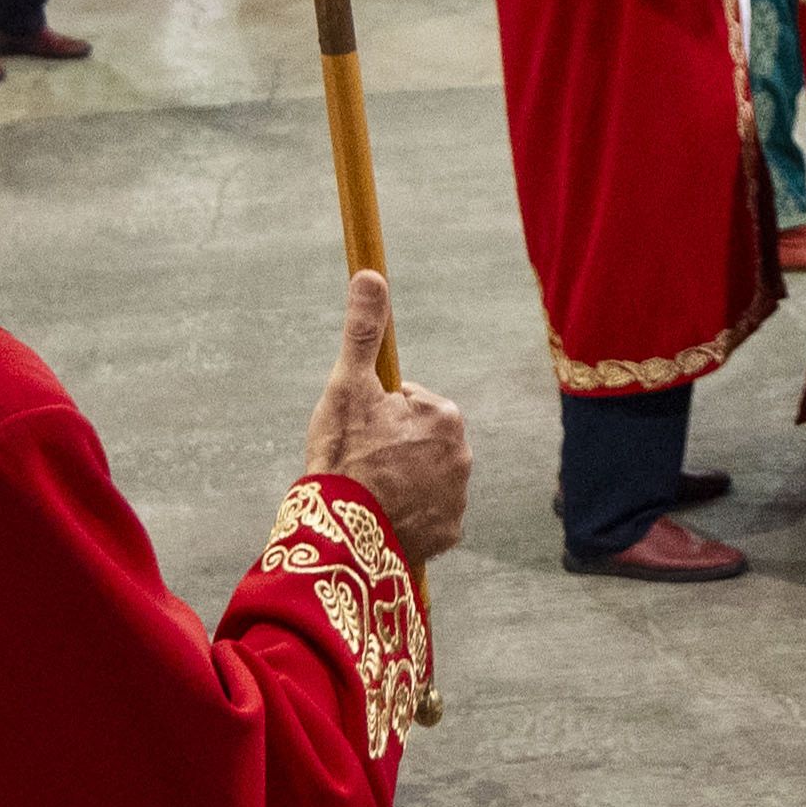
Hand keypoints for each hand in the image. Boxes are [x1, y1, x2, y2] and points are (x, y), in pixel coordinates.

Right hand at [301, 269, 472, 563]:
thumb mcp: (348, 386)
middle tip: (360, 463)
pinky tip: (384, 516)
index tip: (358, 433)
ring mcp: (456, 496)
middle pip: (417, 439)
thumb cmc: (343, 454)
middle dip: (391, 447)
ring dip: (400, 480)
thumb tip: (370, 273)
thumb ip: (363, 331)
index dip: (376, 414)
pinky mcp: (448, 532)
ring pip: (422, 476)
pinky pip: (427, 514)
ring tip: (369, 490)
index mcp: (444, 414)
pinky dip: (408, 514)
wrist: (343, 532)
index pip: (406, 402)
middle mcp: (462, 453)